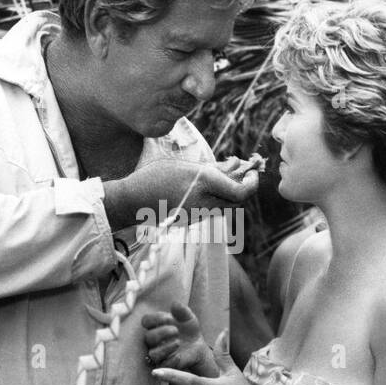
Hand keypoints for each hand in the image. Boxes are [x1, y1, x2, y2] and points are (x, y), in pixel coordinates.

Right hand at [108, 156, 258, 226]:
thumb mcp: (186, 166)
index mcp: (203, 182)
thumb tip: (237, 163)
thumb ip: (214, 167)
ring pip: (227, 206)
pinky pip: (213, 210)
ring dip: (230, 193)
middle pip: (238, 201)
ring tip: (222, 177)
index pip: (241, 192)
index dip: (252, 183)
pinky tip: (208, 188)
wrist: (133, 201)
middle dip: (243, 187)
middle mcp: (204, 201)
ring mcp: (199, 215)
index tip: (252, 172)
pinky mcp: (193, 221)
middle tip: (243, 174)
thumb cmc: (156, 177)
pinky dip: (217, 199)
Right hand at [142, 302, 218, 378]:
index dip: (155, 319)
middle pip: (148, 338)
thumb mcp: (189, 318)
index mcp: (156, 326)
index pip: (146, 321)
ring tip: (178, 342)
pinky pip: (162, 366)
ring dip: (164, 348)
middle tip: (175, 330)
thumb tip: (175, 304)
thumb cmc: (189, 330)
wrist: (198, 346)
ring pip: (153, 354)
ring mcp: (158, 353)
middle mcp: (154, 341)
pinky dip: (171, 361)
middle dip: (161, 333)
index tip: (168, 318)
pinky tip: (179, 355)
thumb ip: (182, 311)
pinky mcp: (165, 365)